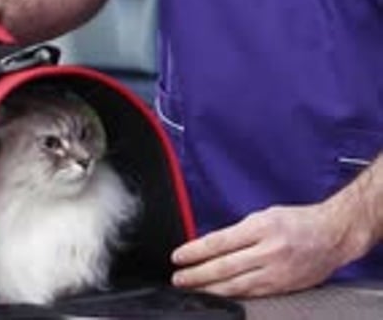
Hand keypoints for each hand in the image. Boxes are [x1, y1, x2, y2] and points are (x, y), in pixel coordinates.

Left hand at [171, 201, 360, 297]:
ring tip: (191, 290)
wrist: (332, 235)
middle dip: (197, 274)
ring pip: (235, 286)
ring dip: (209, 289)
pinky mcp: (282, 288)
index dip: (196, 251)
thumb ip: (241, 231)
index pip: (220, 241)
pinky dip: (231, 296)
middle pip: (224, 267)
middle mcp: (268, 250)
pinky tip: (217, 297)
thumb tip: (213, 245)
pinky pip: (251, 294)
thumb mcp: (266, 215)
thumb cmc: (298, 221)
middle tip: (178, 278)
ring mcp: (275, 272)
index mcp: (262, 227)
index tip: (179, 256)